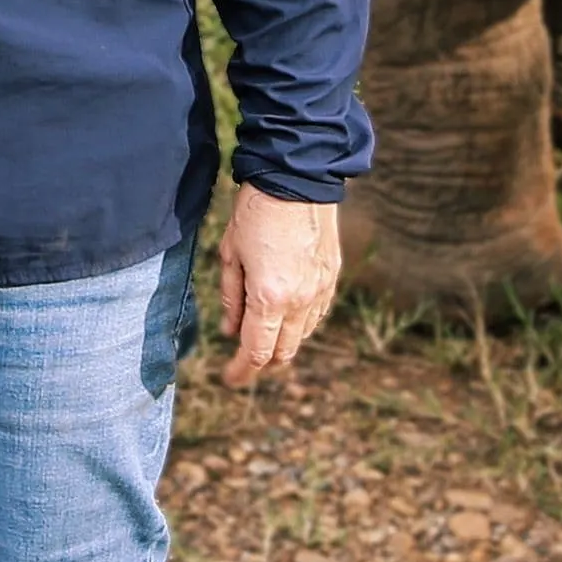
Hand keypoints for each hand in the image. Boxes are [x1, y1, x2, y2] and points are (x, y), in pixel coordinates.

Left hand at [217, 186, 340, 385]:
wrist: (297, 182)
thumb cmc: (254, 214)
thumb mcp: (230, 255)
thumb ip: (231, 298)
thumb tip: (229, 332)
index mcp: (270, 298)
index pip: (257, 351)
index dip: (242, 370)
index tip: (229, 380)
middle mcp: (301, 302)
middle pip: (284, 351)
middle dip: (262, 362)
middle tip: (243, 363)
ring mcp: (321, 291)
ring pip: (303, 335)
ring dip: (282, 344)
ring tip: (261, 339)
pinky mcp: (332, 278)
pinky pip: (317, 315)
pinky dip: (300, 325)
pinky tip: (285, 318)